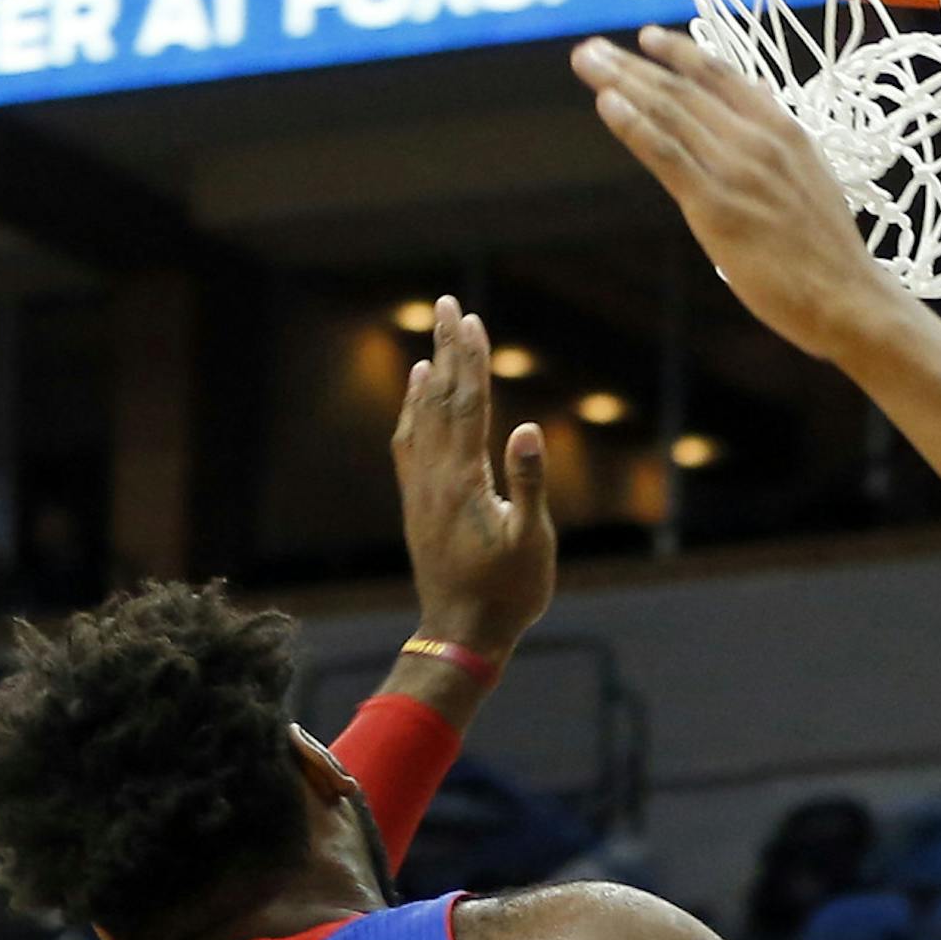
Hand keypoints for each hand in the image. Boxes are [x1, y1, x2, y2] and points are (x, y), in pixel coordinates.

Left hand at [391, 294, 556, 651]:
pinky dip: (413, 412)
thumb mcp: (530, 542)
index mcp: (464, 480)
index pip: (468, 404)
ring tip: (433, 342)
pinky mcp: (418, 505)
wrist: (460, 634)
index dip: (471, 359)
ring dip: (430, 376)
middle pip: (441, 399)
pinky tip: (417, 397)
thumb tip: (526, 429)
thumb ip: (528, 484)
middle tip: (447, 305)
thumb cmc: (507, 594)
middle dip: (448, 350)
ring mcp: (422, 490)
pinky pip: (410, 444)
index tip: (471, 318)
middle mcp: (435, 476)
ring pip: (422, 418)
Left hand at [573, 34, 902, 361]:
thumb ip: (778, 145)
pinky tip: (606, 105)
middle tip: (591, 50)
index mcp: (783, 130)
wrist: (848, 298)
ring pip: (670, 113)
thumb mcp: (810, 179)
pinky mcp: (717, 207)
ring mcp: (736, 171)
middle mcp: (757, 140)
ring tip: (588, 63)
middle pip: (684, 90)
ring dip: (622, 83)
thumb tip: (757, 108)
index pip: (723, 76)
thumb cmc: (828, 253)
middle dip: (632, 65)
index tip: (647, 37)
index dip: (681, 53)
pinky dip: (634, 126)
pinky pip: (667, 155)